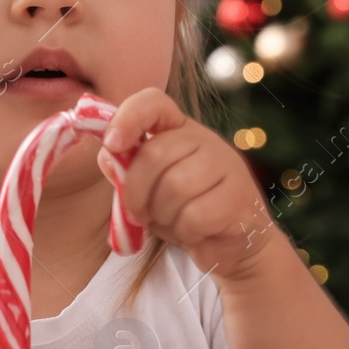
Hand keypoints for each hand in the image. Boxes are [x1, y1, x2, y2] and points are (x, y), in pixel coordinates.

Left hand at [98, 87, 280, 281]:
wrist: (231, 245)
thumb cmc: (182, 212)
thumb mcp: (147, 191)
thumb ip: (126, 172)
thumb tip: (107, 155)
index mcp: (179, 131)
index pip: (153, 103)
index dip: (128, 118)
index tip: (111, 144)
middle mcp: (205, 139)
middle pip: (155, 154)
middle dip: (137, 193)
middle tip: (139, 214)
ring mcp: (227, 164)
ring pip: (175, 187)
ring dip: (163, 215)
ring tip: (172, 222)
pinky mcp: (240, 195)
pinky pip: (196, 215)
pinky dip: (185, 231)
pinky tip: (195, 232)